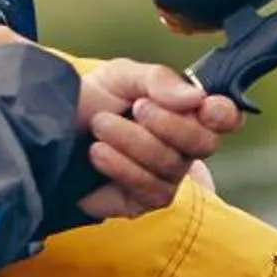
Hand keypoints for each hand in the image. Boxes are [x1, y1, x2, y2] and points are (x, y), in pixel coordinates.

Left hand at [0, 28, 237, 219]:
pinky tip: (99, 154)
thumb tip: (195, 97)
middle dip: (167, 124)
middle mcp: (181, 147)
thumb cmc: (92, 98)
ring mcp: (163, 176)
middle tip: (136, 107)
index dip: (223, 113)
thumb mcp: (122, 76)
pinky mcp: (138, 201)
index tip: (203, 106)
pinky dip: (121, 167)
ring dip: (133, 143)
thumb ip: (159, 80)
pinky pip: (145, 189)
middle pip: (201, 143)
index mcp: (185, 112)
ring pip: (169, 166)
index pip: (224, 116)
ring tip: (101, 126)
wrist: (52, 126)